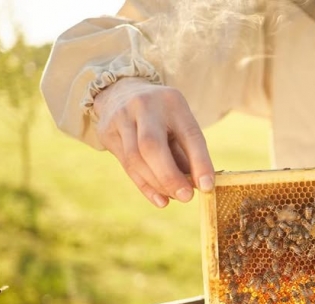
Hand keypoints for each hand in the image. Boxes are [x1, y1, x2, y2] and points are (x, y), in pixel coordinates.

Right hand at [94, 77, 214, 207]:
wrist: (121, 91)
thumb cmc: (162, 115)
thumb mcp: (180, 122)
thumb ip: (187, 152)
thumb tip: (198, 185)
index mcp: (172, 101)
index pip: (188, 134)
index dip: (200, 162)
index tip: (207, 186)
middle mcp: (144, 106)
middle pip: (152, 146)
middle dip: (170, 176)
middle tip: (186, 197)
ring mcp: (121, 118)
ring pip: (135, 158)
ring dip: (157, 183)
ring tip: (174, 197)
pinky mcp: (107, 132)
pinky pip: (126, 165)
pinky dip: (145, 186)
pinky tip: (160, 199)